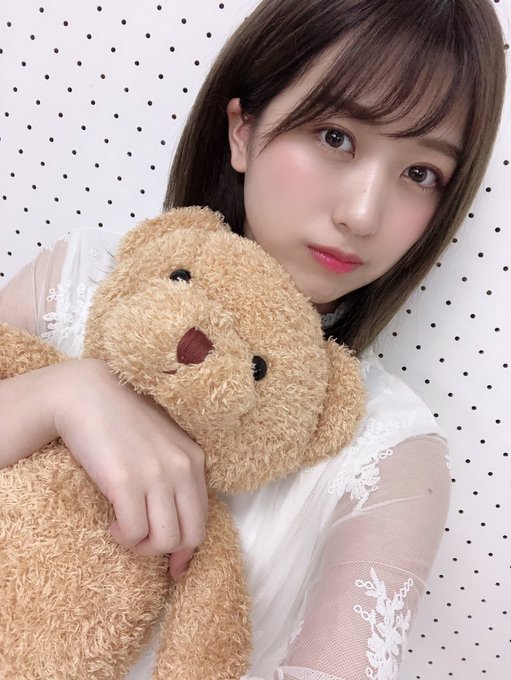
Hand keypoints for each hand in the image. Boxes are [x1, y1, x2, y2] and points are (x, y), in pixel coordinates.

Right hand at [52, 358, 207, 577]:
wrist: (86, 393)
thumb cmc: (121, 421)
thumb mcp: (161, 443)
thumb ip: (174, 476)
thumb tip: (176, 527)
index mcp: (194, 458)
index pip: (204, 518)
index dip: (189, 548)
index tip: (175, 565)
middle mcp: (181, 467)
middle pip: (191, 535)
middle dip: (168, 551)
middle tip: (143, 542)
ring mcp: (155, 474)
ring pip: (165, 540)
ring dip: (143, 546)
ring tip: (125, 531)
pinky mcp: (125, 481)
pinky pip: (134, 533)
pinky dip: (124, 538)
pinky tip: (113, 525)